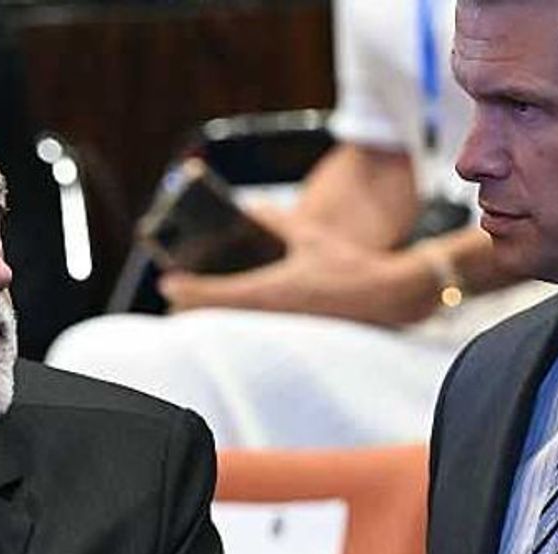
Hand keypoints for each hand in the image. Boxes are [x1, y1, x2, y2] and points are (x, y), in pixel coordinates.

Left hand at [158, 212, 439, 327]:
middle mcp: (274, 317)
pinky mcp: (295, 342)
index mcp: (273, 292)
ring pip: (234, 331)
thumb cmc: (352, 268)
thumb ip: (277, 221)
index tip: (166, 282)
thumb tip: (252, 207)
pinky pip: (255, 335)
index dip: (187, 288)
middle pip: (218, 320)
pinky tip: (232, 320)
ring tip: (193, 308)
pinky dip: (238, 325)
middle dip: (193, 308)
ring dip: (214, 318)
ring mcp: (283, 334)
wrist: (391, 299)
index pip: (217, 294)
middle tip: (174, 296)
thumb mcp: (310, 237)